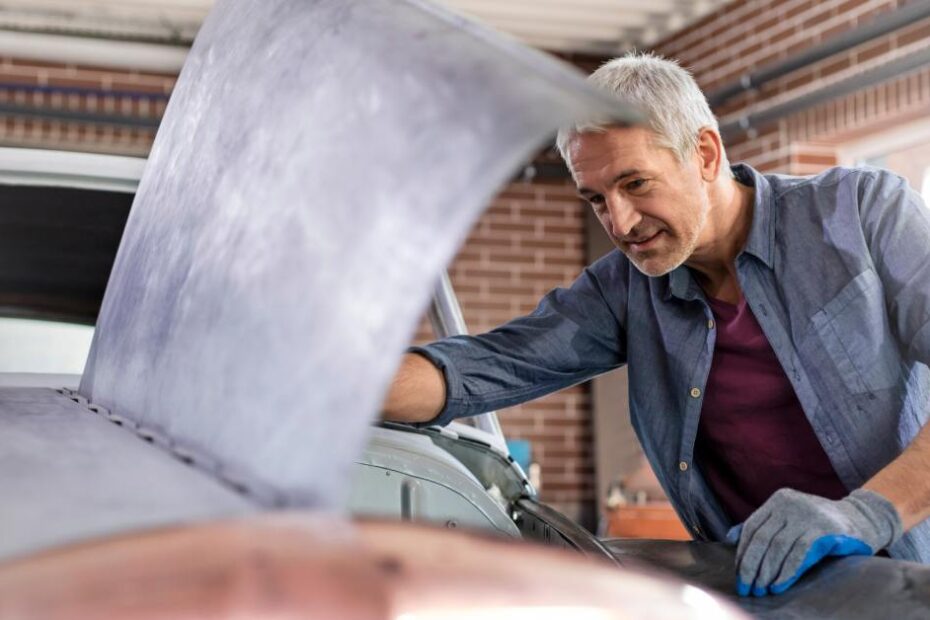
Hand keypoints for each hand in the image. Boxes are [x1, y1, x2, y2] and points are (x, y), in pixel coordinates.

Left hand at [727, 488, 902, 596]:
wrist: (863, 519)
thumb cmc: (820, 524)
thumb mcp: (790, 518)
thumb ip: (765, 526)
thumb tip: (731, 539)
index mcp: (778, 500)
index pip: (752, 528)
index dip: (743, 553)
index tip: (739, 574)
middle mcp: (790, 504)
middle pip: (762, 539)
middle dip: (751, 566)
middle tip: (747, 587)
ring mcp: (807, 514)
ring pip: (778, 547)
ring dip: (767, 572)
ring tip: (761, 590)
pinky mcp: (823, 529)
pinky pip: (798, 554)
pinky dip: (786, 572)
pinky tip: (779, 585)